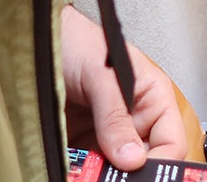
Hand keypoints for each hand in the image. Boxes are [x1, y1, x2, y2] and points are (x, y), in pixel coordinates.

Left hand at [61, 6, 187, 170]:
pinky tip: (74, 172)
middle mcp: (133, 119)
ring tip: (86, 174)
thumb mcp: (99, 75)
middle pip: (143, 161)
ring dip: (100, 176)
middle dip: (128, 174)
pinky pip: (87, 168)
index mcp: (152, 98)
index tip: (138, 174)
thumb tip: (131, 157)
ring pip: (114, 170)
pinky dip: (81, 174)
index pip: (171, 141)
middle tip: (107, 175)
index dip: (160, 162)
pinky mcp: (81, 143)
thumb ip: (115, 116)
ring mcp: (107, 134)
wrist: (35, 38)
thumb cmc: (75, 41)